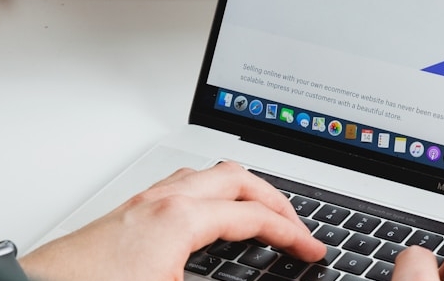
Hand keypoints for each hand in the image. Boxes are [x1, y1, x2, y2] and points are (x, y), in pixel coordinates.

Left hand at [19, 162, 324, 280]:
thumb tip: (255, 277)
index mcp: (182, 218)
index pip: (255, 217)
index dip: (293, 235)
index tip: (312, 250)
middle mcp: (166, 198)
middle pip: (240, 178)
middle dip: (276, 199)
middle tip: (295, 226)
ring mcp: (147, 200)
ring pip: (211, 173)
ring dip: (244, 189)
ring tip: (260, 212)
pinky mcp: (131, 210)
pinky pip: (187, 182)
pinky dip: (215, 192)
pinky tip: (211, 214)